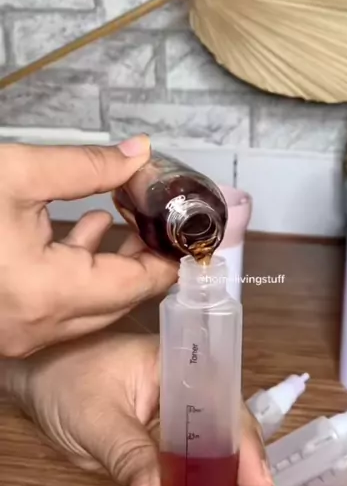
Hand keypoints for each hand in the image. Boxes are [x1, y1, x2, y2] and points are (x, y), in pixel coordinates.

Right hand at [0, 137, 177, 357]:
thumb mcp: (16, 173)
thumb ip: (87, 166)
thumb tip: (138, 153)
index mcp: (45, 292)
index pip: (135, 287)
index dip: (168, 261)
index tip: (190, 239)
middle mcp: (35, 325)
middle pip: (116, 302)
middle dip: (144, 264)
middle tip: (163, 225)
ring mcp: (16, 333)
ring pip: (87, 308)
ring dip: (112, 271)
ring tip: (133, 225)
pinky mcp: (3, 326)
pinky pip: (58, 307)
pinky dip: (78, 276)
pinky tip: (87, 235)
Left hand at [9, 333, 272, 485]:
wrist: (36, 381)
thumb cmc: (65, 381)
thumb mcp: (95, 418)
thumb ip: (127, 456)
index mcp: (182, 373)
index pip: (225, 410)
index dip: (245, 449)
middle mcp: (189, 400)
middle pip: (227, 446)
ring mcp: (177, 430)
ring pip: (211, 471)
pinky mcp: (161, 456)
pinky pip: (185, 485)